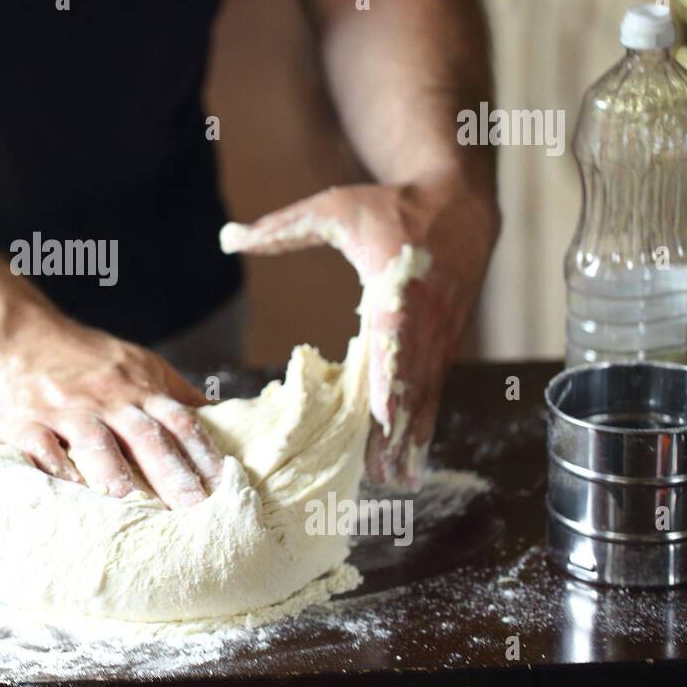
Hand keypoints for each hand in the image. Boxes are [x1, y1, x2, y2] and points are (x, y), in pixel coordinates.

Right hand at [0, 318, 224, 507]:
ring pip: (97, 443)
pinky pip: (43, 448)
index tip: (224, 491)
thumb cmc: (82, 356)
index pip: (180, 423)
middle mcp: (108, 397)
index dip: (204, 457)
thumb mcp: (136, 363)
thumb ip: (173, 393)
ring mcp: (67, 409)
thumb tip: (220, 416)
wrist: (16, 333)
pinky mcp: (26, 422)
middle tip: (194, 512)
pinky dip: (59, 470)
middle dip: (173, 477)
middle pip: (147, 439)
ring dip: (116, 476)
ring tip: (134, 508)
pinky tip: (72, 493)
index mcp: (139, 386)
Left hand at [222, 175, 498, 485]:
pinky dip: (423, 425)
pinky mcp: (446, 345)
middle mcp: (424, 316)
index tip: (382, 414)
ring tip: (395, 481)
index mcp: (397, 281)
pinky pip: (434, 390)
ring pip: (427, 393)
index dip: (389, 377)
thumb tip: (227, 238)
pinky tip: (410, 460)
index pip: (394, 336)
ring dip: (412, 437)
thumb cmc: (391, 207)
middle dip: (397, 428)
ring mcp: (441, 334)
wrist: (460, 205)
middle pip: (412, 379)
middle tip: (380, 474)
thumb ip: (282, 228)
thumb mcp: (334, 208)